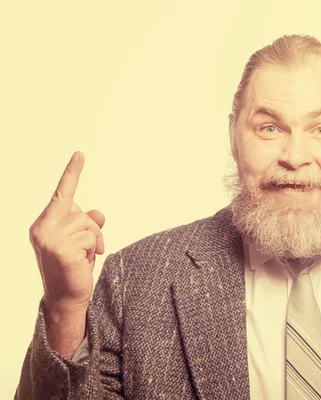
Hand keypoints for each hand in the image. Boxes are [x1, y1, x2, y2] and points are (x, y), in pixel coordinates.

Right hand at [29, 151, 104, 314]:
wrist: (66, 299)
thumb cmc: (73, 269)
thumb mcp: (83, 242)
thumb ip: (89, 224)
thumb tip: (99, 214)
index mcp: (43, 224)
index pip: (62, 194)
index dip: (72, 173)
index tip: (81, 154)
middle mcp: (42, 228)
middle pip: (83, 213)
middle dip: (93, 231)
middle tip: (89, 252)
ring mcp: (50, 238)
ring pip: (89, 225)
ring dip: (94, 243)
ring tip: (83, 259)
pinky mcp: (61, 249)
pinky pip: (91, 239)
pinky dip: (93, 251)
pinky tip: (82, 264)